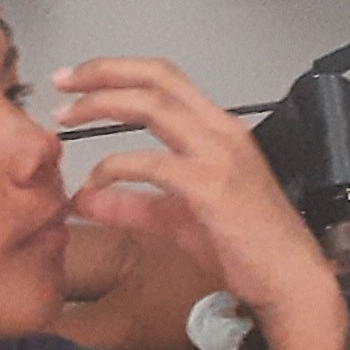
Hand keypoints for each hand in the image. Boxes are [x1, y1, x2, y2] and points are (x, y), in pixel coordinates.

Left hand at [59, 58, 348, 349]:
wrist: (288, 278)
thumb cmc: (246, 247)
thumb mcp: (178, 219)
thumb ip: (132, 205)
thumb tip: (85, 200)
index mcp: (219, 130)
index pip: (167, 79)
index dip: (118, 71)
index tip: (76, 81)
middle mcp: (222, 131)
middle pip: (158, 78)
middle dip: (104, 72)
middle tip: (61, 81)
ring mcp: (219, 155)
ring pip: (154, 106)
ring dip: (103, 104)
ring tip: (66, 117)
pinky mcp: (212, 187)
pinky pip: (151, 163)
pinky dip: (114, 167)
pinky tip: (94, 182)